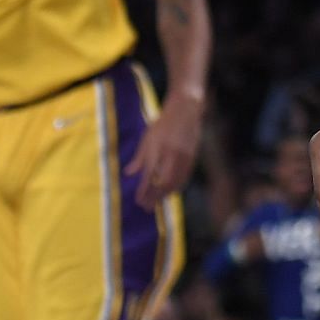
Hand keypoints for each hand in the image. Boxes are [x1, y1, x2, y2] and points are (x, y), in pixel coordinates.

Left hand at [127, 95, 202, 209]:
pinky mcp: (192, 159)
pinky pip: (184, 179)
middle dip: (154, 198)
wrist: (185, 112)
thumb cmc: (162, 124)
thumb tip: (128, 173)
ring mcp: (183, 158)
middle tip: (147, 207)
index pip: (148, 176)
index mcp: (157, 150)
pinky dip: (176, 188)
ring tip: (156, 202)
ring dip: (164, 195)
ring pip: (175, 183)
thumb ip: (139, 157)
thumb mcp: (147, 138)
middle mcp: (170, 156)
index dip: (143, 191)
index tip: (138, 201)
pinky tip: (170, 192)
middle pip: (162, 184)